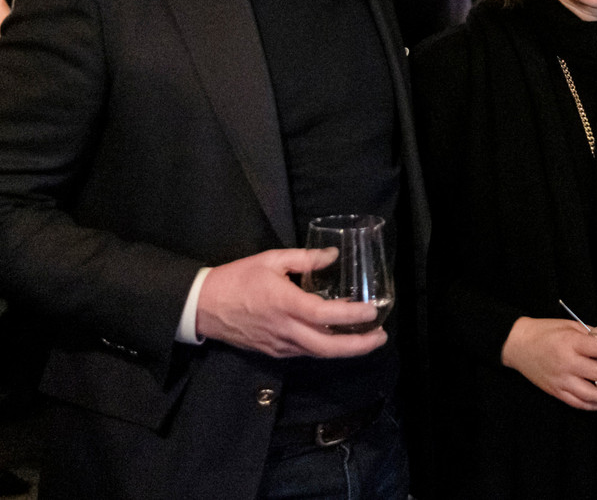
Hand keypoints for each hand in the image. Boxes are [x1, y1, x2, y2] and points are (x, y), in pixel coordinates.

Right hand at [195, 248, 386, 357]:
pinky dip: (326, 348)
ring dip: (345, 350)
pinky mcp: (274, 352)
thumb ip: (305, 258)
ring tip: (368, 339)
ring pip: (318, 353)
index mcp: (284, 304)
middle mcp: (284, 329)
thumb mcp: (271, 259)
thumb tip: (334, 255)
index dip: (351, 316)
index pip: (324, 315)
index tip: (372, 311)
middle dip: (358, 346)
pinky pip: (305, 353)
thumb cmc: (237, 278)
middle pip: (327, 347)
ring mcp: (279, 345)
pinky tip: (338, 339)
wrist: (202, 306)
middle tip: (381, 337)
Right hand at [501, 317, 596, 410]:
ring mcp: (561, 380)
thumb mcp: (570, 325)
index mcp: (571, 343)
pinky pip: (578, 403)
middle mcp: (567, 363)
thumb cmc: (545, 331)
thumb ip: (592, 335)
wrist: (517, 344)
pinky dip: (596, 406)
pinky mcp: (556, 391)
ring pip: (592, 395)